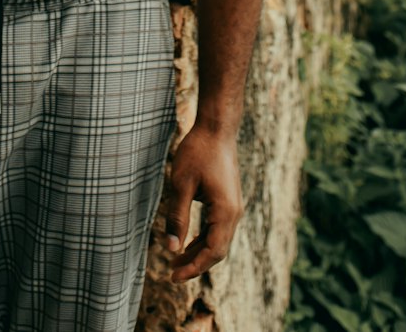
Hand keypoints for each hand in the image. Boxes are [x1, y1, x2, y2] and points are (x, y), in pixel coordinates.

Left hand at [164, 122, 243, 282]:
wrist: (216, 128)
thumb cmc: (198, 152)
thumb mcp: (181, 184)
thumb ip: (177, 218)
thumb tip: (171, 249)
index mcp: (225, 212)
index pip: (212, 252)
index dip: (193, 268)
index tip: (173, 277)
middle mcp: (234, 213)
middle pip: (217, 250)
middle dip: (195, 263)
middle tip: (171, 272)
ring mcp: (233, 207)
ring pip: (218, 240)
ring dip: (199, 252)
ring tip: (177, 259)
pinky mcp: (229, 200)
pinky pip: (218, 228)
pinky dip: (204, 238)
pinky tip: (189, 241)